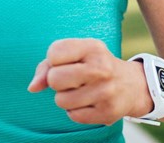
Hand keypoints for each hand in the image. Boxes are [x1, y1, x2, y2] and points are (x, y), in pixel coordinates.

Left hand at [28, 38, 152, 124]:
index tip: (65, 61)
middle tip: (71, 79)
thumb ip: (47, 65)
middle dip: (57, 81)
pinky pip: (72, 116)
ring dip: (65, 98)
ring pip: (61, 100)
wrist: (131, 84)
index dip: (53, 60)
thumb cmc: (94, 65)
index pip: (54, 53)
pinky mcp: (106, 113)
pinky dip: (75, 111)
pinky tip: (88, 101)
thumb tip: (32, 87)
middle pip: (54, 79)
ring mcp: (104, 91)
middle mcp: (100, 67)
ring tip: (81, 90)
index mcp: (93, 47)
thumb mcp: (77, 54)